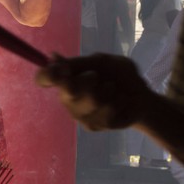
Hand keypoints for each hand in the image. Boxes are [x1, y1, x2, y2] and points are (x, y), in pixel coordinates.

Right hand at [36, 53, 151, 130]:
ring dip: (108, 90)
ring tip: (113, 89)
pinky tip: (120, 102)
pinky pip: (106, 111)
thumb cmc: (118, 76)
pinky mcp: (92, 126)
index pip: (43, 78)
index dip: (47, 74)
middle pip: (69, 89)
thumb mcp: (102, 62)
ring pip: (91, 100)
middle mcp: (67, 98)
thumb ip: (80, 63)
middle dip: (88, 80)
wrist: (139, 96)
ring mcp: (78, 114)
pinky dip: (118, 101)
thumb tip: (53, 57)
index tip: (64, 70)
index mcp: (66, 78)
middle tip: (96, 77)